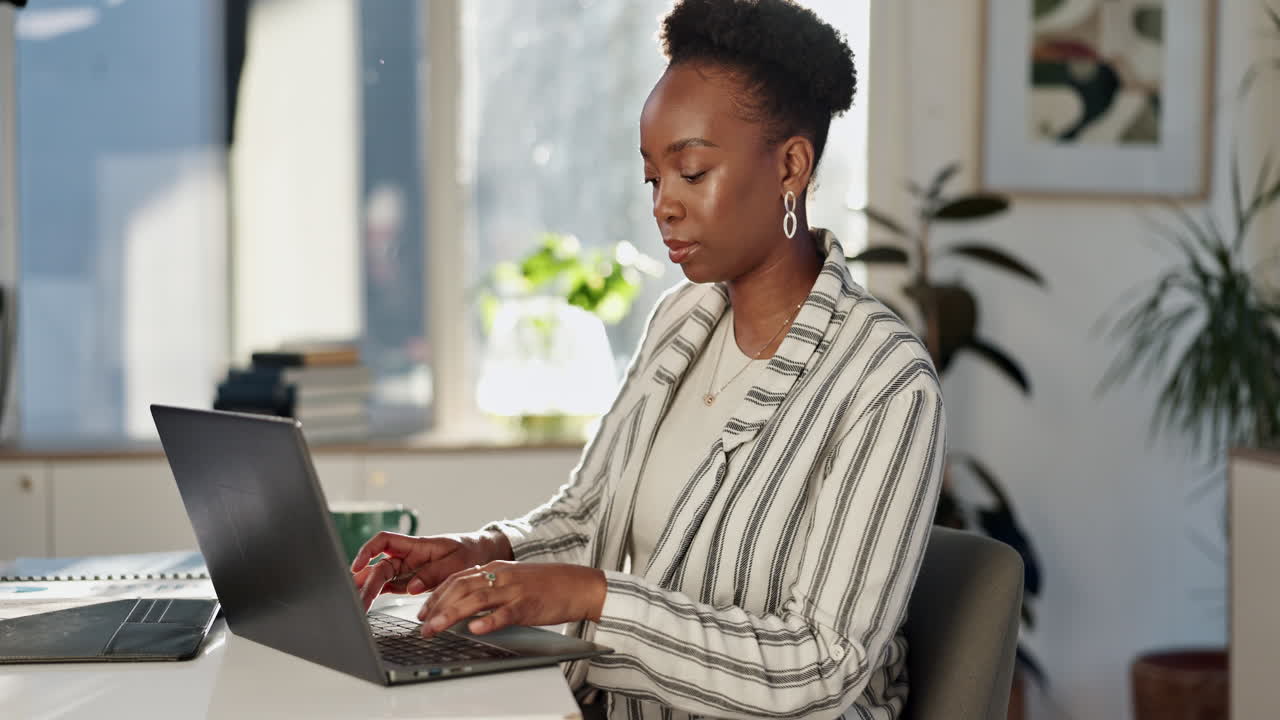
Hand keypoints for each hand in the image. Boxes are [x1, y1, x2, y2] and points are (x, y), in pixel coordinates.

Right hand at [350, 530, 511, 611]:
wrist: (483, 555)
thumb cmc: (470, 552)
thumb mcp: (456, 562)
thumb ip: (433, 574)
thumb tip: (410, 587)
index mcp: (417, 545)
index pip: (384, 541)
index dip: (368, 551)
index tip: (357, 566)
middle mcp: (408, 557)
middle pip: (379, 566)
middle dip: (366, 582)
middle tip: (357, 601)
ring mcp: (408, 570)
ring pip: (381, 578)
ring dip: (368, 591)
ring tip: (356, 606)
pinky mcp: (410, 582)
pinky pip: (389, 587)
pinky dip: (377, 595)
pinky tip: (366, 604)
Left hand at [416, 561, 605, 637]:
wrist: (578, 584)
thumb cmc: (546, 585)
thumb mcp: (512, 580)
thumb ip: (489, 587)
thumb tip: (464, 604)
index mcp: (495, 567)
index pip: (457, 578)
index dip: (436, 595)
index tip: (421, 611)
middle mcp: (501, 575)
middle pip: (461, 588)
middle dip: (437, 607)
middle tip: (422, 626)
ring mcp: (514, 589)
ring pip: (476, 599)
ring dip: (451, 615)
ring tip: (436, 629)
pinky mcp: (529, 605)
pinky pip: (506, 613)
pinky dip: (489, 621)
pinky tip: (475, 629)